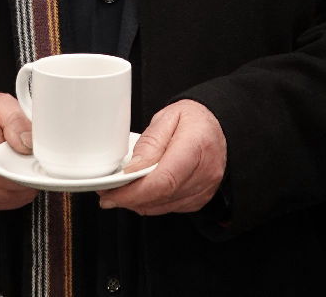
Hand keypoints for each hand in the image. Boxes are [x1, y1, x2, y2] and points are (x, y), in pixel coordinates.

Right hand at [0, 92, 37, 211]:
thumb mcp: (0, 104)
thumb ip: (17, 121)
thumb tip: (30, 143)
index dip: (20, 170)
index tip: (32, 159)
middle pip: (6, 187)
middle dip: (27, 174)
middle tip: (31, 157)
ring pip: (10, 197)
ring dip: (24, 184)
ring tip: (21, 162)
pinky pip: (7, 202)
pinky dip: (18, 191)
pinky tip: (15, 173)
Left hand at [98, 99, 225, 215]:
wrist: (218, 126)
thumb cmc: (194, 119)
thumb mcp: (168, 117)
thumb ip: (149, 143)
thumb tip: (131, 170)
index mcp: (197, 146)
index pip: (164, 180)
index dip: (134, 192)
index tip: (112, 192)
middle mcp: (205, 172)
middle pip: (162, 197)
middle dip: (129, 198)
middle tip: (108, 191)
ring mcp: (204, 189)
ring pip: (163, 206)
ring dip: (138, 202)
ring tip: (121, 189)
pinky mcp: (200, 198)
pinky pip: (170, 207)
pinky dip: (152, 202)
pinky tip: (141, 190)